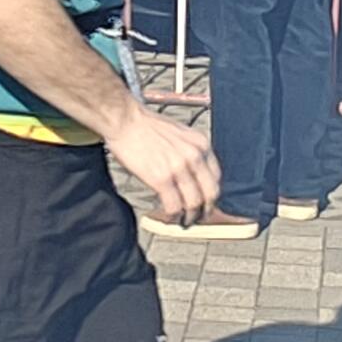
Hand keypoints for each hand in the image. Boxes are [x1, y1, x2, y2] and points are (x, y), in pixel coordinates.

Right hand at [104, 108, 218, 224]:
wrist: (126, 120)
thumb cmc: (147, 126)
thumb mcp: (180, 134)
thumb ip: (191, 152)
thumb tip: (194, 177)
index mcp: (201, 144)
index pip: (216, 177)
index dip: (211, 194)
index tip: (205, 202)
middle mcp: (194, 156)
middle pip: (210, 193)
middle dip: (205, 210)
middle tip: (197, 217)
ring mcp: (178, 168)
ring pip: (194, 203)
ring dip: (189, 217)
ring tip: (183, 221)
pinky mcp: (161, 179)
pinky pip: (174, 206)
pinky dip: (174, 215)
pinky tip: (169, 216)